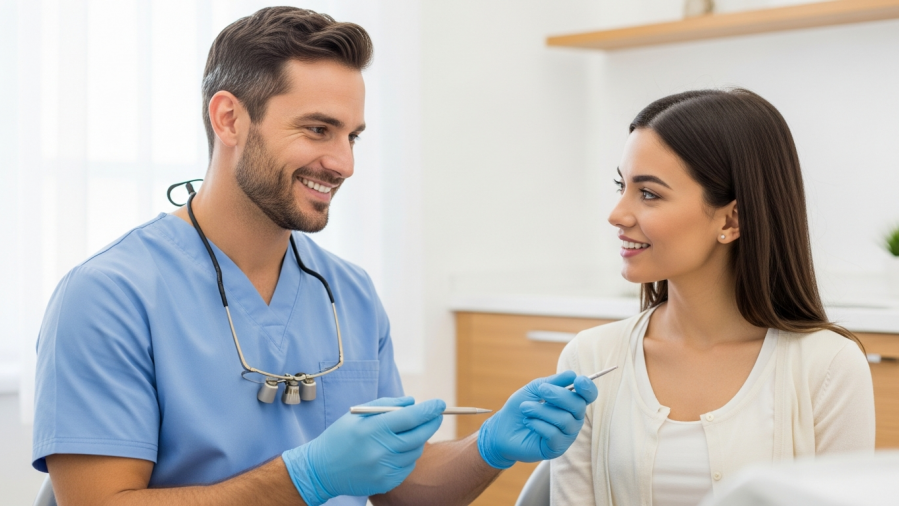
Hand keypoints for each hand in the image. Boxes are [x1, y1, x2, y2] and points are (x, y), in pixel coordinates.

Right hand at [282, 396, 444, 504]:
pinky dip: (407, 456)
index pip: (411, 417)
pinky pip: (408, 466)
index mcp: (373, 429)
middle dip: (432, 422)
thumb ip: (386, 405)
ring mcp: (385, 468)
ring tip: (405, 434)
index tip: (440, 403)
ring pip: (416, 451)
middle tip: (436, 415)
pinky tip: (394, 451)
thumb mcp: (358, 414)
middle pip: (420, 435)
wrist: (321, 470)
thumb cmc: (340, 436)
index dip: (429, 409)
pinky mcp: (386, 482)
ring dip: (418, 440)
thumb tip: (412, 402)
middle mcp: (381, 450)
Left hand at [477, 371, 598, 468]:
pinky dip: (539, 424)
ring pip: (565, 420)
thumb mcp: (534, 389)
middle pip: (578, 406)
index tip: (578, 380)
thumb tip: (572, 374)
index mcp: (570, 403)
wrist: (502, 429)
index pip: (588, 396)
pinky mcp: (556, 449)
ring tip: (525, 408)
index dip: (587, 388)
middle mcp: (573, 419)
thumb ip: (553, 382)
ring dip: (542, 410)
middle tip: (541, 390)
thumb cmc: (521, 407)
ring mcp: (566, 435)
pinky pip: (554, 434)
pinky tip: (528, 422)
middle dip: (559, 395)